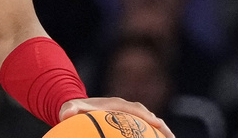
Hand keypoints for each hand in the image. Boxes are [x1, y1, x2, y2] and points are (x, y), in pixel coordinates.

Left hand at [59, 97, 174, 137]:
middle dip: (159, 124)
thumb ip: (69, 109)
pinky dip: (152, 135)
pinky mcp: (129, 122)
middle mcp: (125, 107)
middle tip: (170, 137)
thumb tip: (66, 113)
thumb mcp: (70, 108)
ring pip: (149, 122)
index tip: (156, 122)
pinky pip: (143, 128)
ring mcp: (129, 115)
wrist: (79, 109)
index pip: (134, 108)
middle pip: (146, 115)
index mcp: (115, 104)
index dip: (146, 115)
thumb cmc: (76, 109)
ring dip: (160, 131)